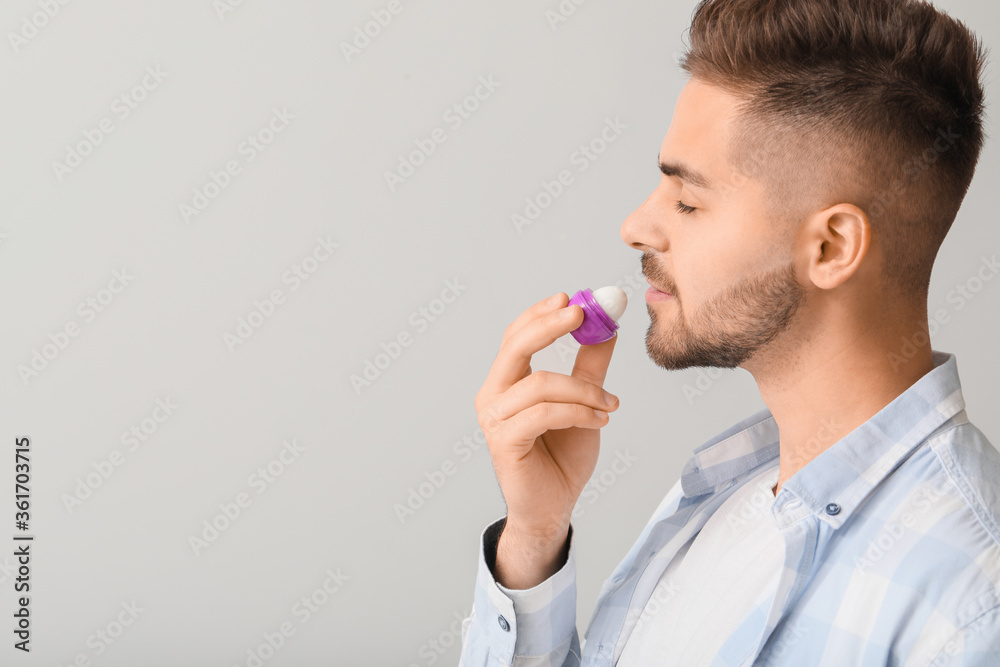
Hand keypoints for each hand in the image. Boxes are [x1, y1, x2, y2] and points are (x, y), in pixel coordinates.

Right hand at [474, 291, 619, 545]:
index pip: (516, 337)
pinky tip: (600, 418)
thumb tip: (607, 327)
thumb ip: (590, 366)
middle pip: (515, 347)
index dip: (541, 314)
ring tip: (610, 403)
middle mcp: (493, 396)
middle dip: (549, 326)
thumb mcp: (584, 402)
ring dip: (583, 388)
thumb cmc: (562, 456)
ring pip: (540, 383)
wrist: (554, 507)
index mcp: (506, 382)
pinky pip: (544, 413)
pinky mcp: (504, 442)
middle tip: (582, 314)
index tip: (573, 298)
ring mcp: (495, 419)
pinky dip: (578, 411)